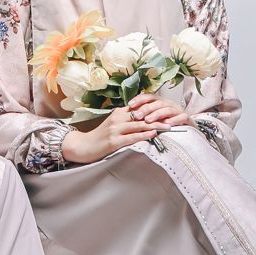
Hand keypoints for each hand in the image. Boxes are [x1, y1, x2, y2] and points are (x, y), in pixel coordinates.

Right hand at [62, 103, 181, 164]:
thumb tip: (143, 121)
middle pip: (142, 116)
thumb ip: (126, 121)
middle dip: (159, 117)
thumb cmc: (99, 137)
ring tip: (168, 126)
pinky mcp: (113, 141)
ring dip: (155, 125)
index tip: (167, 112)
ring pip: (139, 125)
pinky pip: (132, 137)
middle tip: (173, 118)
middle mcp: (117, 118)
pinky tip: (153, 134)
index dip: (154, 110)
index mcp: (118, 113)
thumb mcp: (113, 125)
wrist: (82, 146)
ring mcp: (115, 129)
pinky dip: (143, 135)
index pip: (140, 108)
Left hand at [127, 92, 192, 129]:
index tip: (130, 105)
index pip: (149, 97)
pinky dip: (173, 120)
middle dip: (146, 109)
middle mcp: (169, 104)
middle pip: (157, 103)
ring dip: (157, 115)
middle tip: (136, 116)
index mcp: (161, 102)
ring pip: (167, 109)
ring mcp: (179, 111)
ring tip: (148, 121)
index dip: (139, 100)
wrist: (188, 128)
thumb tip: (130, 114)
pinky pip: (181, 117)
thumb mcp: (156, 117)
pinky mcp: (187, 118)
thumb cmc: (169, 122)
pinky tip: (166, 124)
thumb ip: (146, 114)